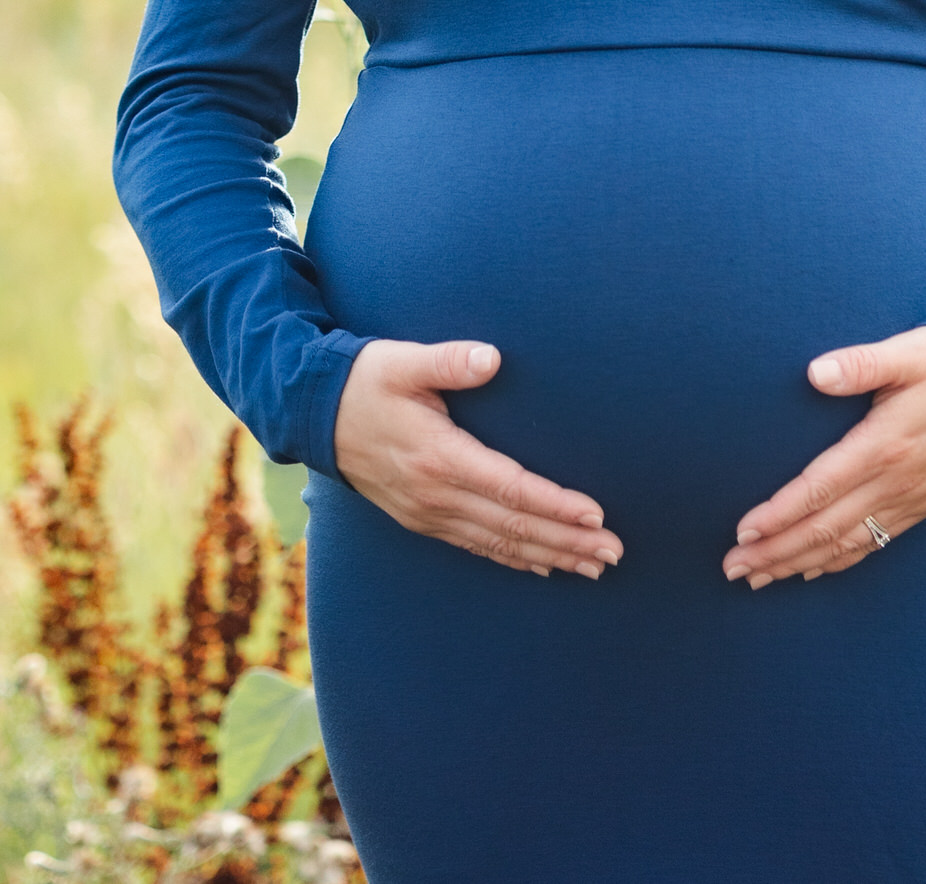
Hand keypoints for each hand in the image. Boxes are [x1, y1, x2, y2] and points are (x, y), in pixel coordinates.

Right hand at [332, 338, 623, 579]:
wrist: (311, 413)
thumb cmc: (365, 379)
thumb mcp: (403, 361)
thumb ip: (449, 360)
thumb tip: (493, 357)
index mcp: (439, 457)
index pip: (511, 489)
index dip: (555, 506)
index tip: (595, 515)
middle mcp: (436, 495)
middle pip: (514, 527)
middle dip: (567, 542)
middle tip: (613, 553)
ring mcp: (428, 513)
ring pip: (499, 544)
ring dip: (549, 557)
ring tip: (593, 567)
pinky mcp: (421, 518)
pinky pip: (476, 546)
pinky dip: (513, 559)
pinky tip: (543, 567)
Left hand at [722, 327, 925, 588]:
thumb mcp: (907, 352)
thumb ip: (860, 363)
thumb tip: (814, 373)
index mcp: (883, 445)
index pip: (819, 489)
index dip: (779, 514)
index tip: (743, 531)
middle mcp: (893, 482)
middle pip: (824, 529)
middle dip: (776, 552)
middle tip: (733, 569)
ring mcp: (908, 500)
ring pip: (845, 545)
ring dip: (799, 564)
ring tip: (759, 579)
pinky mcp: (920, 507)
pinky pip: (873, 544)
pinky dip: (838, 563)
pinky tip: (812, 572)